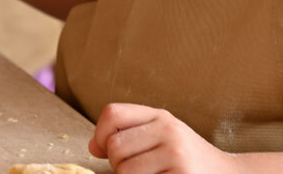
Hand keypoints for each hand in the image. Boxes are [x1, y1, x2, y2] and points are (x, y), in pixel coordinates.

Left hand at [90, 103, 239, 173]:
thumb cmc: (188, 161)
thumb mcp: (162, 137)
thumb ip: (129, 135)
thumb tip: (93, 146)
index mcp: (161, 116)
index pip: (112, 114)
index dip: (100, 134)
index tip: (104, 150)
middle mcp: (169, 130)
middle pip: (115, 146)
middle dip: (116, 164)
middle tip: (134, 170)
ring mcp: (177, 154)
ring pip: (125, 170)